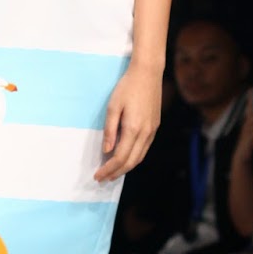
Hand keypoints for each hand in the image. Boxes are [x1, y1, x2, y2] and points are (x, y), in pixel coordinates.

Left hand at [95, 61, 161, 182]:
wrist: (148, 73)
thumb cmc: (127, 87)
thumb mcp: (113, 106)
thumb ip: (110, 130)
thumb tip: (107, 151)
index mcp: (133, 129)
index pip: (120, 158)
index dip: (108, 169)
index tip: (97, 175)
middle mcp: (145, 133)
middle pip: (131, 162)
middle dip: (116, 173)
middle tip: (103, 179)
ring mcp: (152, 131)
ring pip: (139, 157)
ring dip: (126, 168)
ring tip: (113, 173)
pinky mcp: (155, 126)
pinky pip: (144, 148)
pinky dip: (134, 158)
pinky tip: (126, 158)